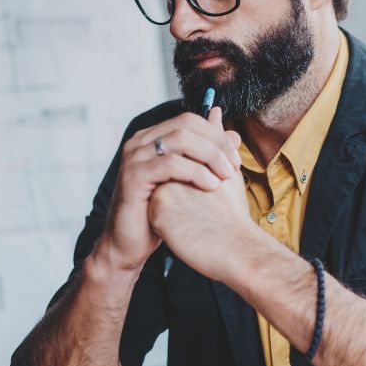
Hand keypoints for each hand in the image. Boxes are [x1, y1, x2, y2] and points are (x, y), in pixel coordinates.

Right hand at [96, 106, 241, 274]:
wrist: (130, 244)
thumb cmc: (161, 213)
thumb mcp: (189, 181)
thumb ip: (209, 155)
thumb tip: (233, 134)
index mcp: (152, 138)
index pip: (190, 120)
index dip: (217, 135)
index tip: (235, 158)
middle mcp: (140, 142)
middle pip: (186, 124)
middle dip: (216, 143)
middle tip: (234, 167)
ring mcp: (134, 157)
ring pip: (180, 139)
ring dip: (210, 155)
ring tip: (226, 176)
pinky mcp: (133, 177)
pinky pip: (169, 164)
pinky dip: (195, 172)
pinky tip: (211, 186)